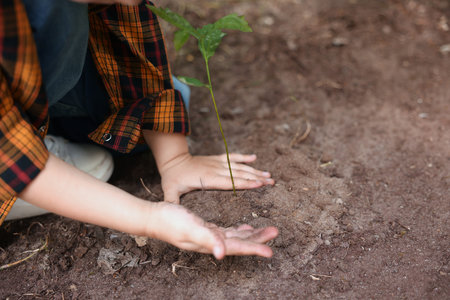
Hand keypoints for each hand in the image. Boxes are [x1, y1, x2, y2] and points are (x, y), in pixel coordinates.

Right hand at [147, 202, 278, 258]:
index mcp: (211, 244)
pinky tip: (245, 227)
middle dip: (259, 239)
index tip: (271, 252)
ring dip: (252, 234)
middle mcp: (212, 243)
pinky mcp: (206, 229)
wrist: (154, 217)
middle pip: (241, 243)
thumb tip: (222, 255)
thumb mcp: (190, 229)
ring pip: (236, 237)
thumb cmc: (170, 222)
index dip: (254, 249)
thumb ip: (207, 240)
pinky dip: (239, 230)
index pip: (237, 248)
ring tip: (267, 230)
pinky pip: (227, 231)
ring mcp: (210, 236)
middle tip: (275, 232)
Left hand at [159, 153, 274, 202]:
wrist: (173, 160)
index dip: (244, 183)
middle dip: (256, 178)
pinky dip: (243, 157)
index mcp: (207, 179)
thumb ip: (172, 202)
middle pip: (239, 174)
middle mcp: (215, 169)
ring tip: (268, 175)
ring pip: (239, 166)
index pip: (229, 182)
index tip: (259, 184)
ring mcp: (216, 163)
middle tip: (271, 182)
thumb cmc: (172, 178)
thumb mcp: (170, 192)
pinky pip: (232, 157)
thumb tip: (170, 214)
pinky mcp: (216, 159)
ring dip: (254, 170)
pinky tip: (254, 158)